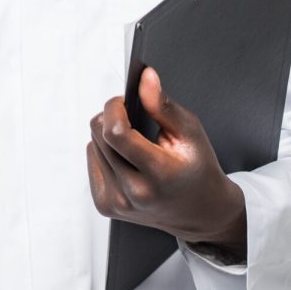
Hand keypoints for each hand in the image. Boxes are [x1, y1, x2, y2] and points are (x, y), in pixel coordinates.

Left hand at [87, 66, 246, 258]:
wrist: (200, 211)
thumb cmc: (197, 169)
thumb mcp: (190, 131)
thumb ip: (162, 104)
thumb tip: (145, 78)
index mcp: (159, 173)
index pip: (116, 133)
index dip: (114, 108)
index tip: (123, 101)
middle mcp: (135, 192)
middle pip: (99, 135)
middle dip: (112, 118)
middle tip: (133, 120)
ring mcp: (118, 202)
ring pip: (93, 146)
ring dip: (108, 137)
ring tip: (135, 145)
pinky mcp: (105, 205)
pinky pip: (91, 161)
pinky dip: (104, 153)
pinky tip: (126, 160)